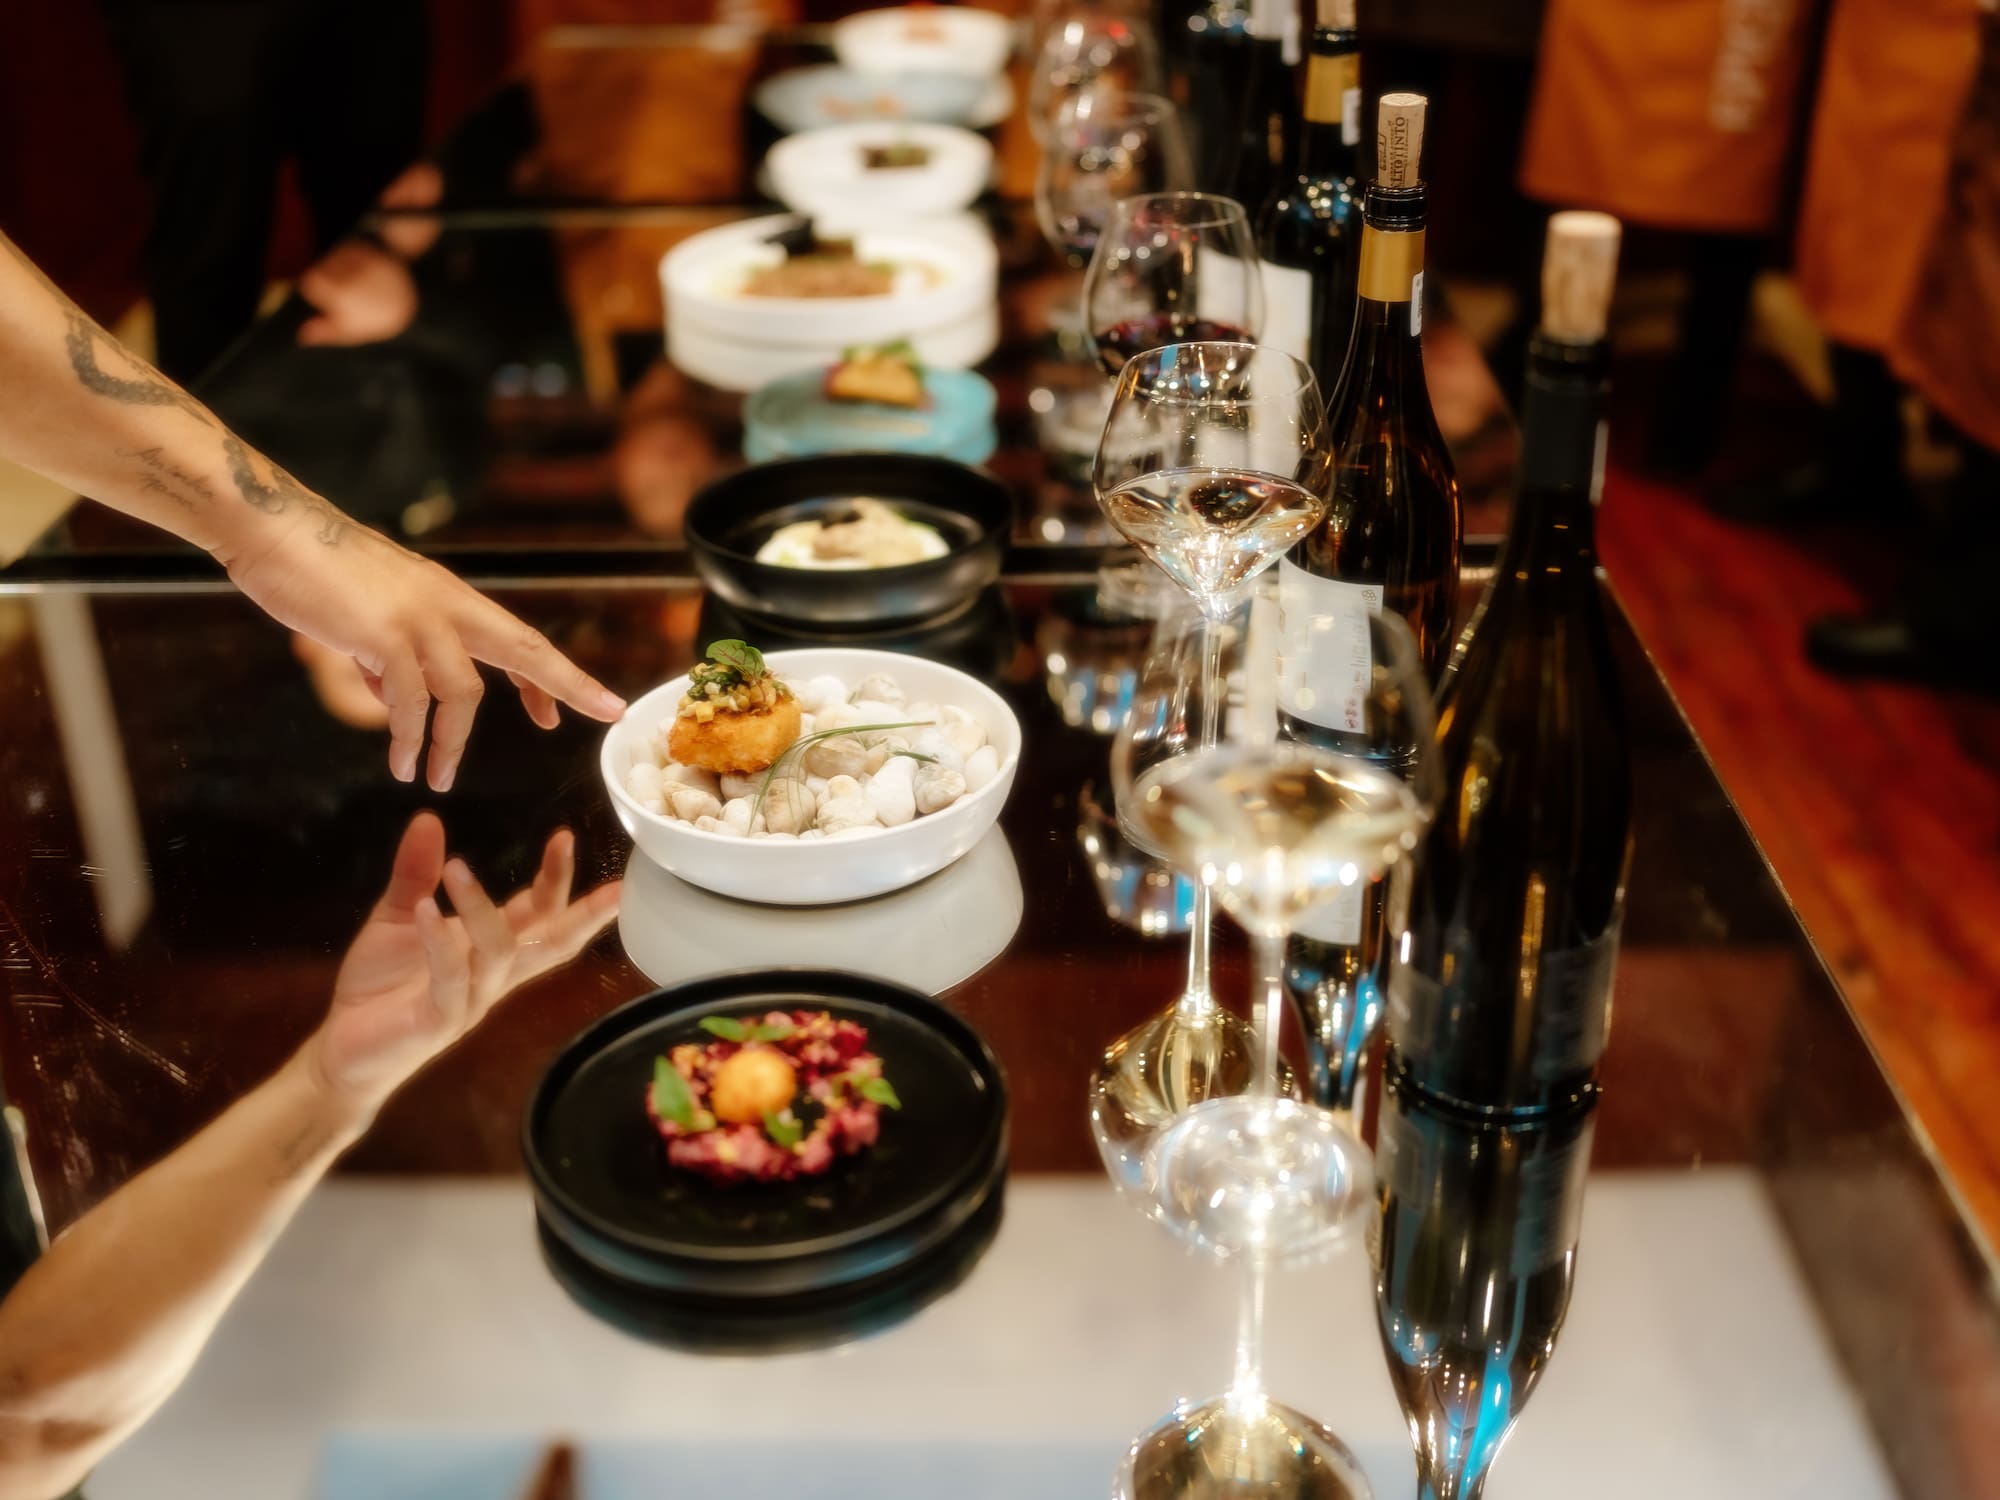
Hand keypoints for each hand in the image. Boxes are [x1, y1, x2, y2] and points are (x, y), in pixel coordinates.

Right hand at [221, 485, 625, 788]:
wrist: (272, 529)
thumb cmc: (315, 572)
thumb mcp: (370, 617)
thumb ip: (391, 655)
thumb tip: (395, 697)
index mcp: (449, 599)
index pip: (515, 638)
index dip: (549, 675)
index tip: (573, 709)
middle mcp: (446, 604)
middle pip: (524, 648)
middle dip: (568, 683)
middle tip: (606, 713)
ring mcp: (418, 617)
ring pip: (462, 693)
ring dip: (452, 743)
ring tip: (437, 778)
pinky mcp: (382, 633)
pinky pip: (410, 698)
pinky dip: (408, 736)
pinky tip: (400, 761)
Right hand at [296, 242, 418, 346]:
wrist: (414, 308)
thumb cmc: (379, 323)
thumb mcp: (352, 333)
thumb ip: (326, 333)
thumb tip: (303, 335)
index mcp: (343, 297)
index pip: (311, 280)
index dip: (316, 288)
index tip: (327, 297)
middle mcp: (352, 278)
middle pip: (322, 266)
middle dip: (328, 275)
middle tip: (342, 288)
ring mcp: (364, 265)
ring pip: (336, 255)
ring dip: (340, 264)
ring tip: (355, 280)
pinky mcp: (375, 255)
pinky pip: (352, 249)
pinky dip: (353, 257)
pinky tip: (363, 271)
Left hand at [307, 812, 621, 1112]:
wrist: (340, 1049)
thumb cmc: (379, 986)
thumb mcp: (398, 917)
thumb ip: (416, 873)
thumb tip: (429, 819)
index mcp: (490, 951)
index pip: (540, 914)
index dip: (556, 881)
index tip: (565, 837)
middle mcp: (493, 977)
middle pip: (553, 945)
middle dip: (585, 915)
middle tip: (613, 885)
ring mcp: (471, 1001)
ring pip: (499, 952)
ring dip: (482, 907)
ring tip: (458, 867)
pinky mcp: (440, 1020)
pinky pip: (451, 977)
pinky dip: (441, 940)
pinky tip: (426, 909)